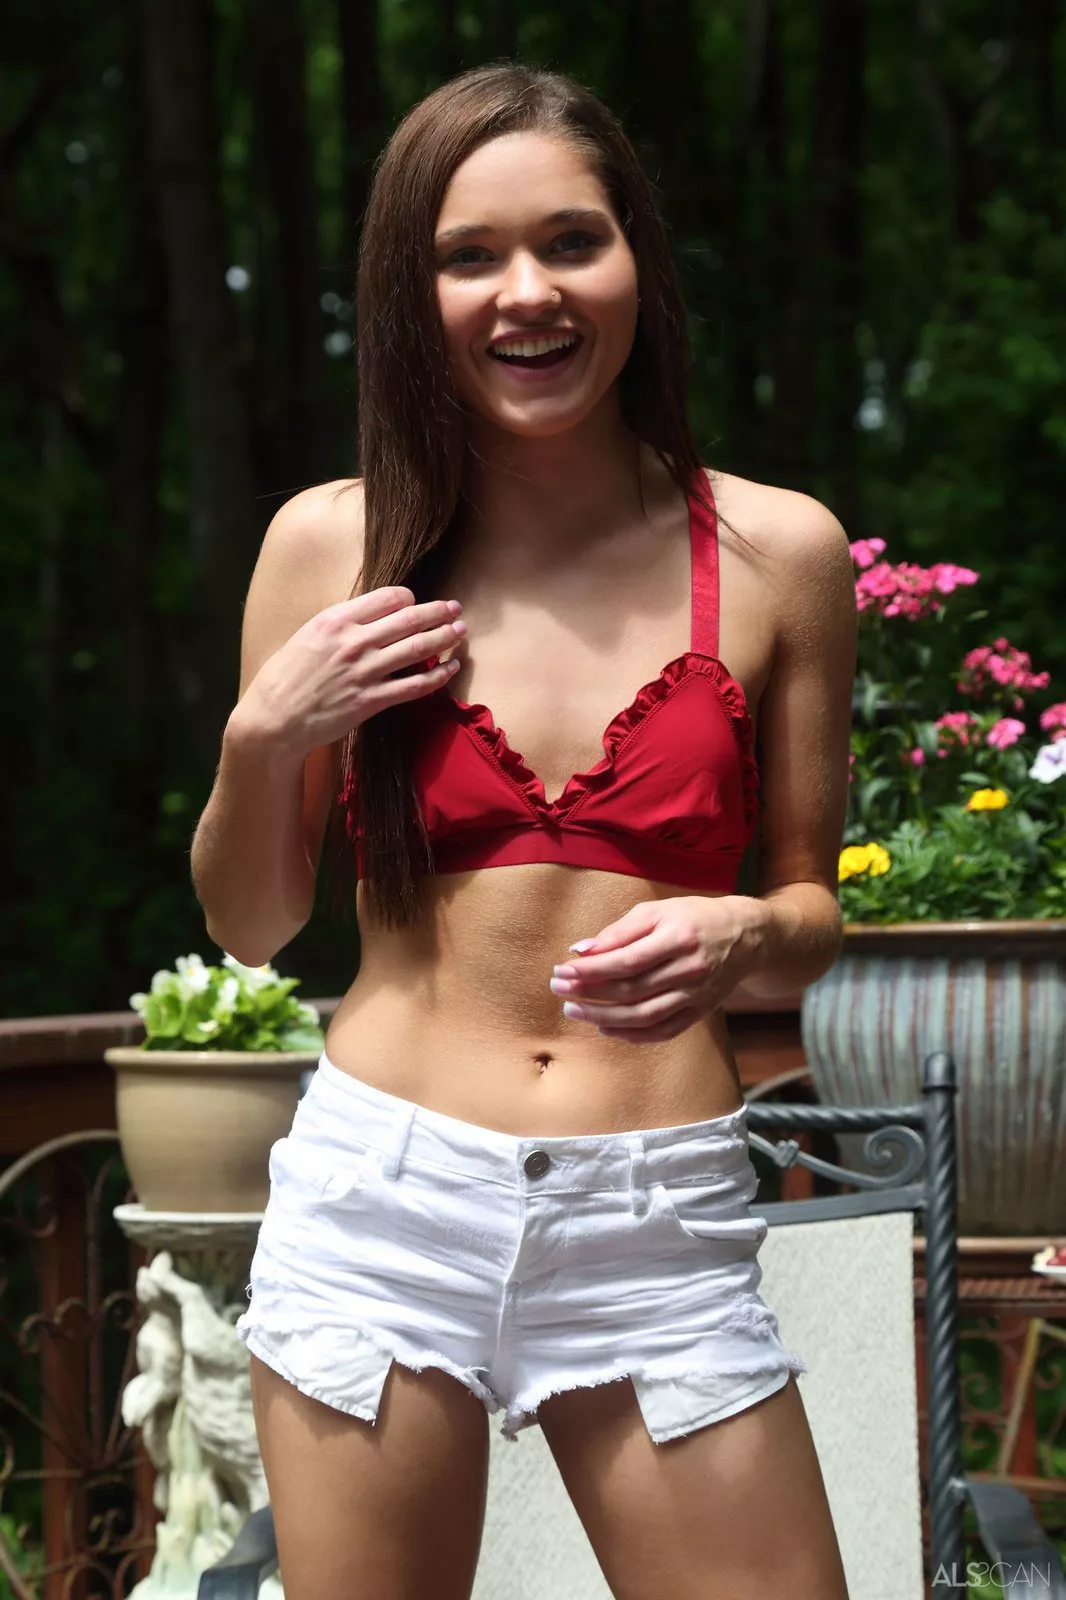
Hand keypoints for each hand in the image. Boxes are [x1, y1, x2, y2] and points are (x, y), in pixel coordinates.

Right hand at [232, 587, 465, 760]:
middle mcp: (353, 642)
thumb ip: (340, 625)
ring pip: (417, 649)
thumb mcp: (308, 636)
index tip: (416, 603)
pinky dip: (438, 676)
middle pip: (409, 620)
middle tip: (455, 608)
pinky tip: (451, 669)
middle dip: (438, 612)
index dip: (409, 598)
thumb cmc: (286, 677)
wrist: (275, 719)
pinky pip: (414, 686)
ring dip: (444, 637)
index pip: (387, 598)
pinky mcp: (371, 701)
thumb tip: (371, 617)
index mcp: (335, 620)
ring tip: (461, 631)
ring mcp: (365, 672)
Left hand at [549, 897, 766, 1042]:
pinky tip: (607, 1028)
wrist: (745, 936)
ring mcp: (696, 994)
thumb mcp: (657, 911)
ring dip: (604, 1018)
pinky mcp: (700, 1012)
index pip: (626, 961)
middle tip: (559, 990)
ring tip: (575, 1011)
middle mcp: (690, 969)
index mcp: (678, 937)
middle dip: (589, 993)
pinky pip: (663, 1031)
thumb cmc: (692, 917)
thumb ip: (619, 931)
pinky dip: (632, 1035)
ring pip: (644, 1016)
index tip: (562, 970)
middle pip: (631, 991)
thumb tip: (580, 950)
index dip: (590, 970)